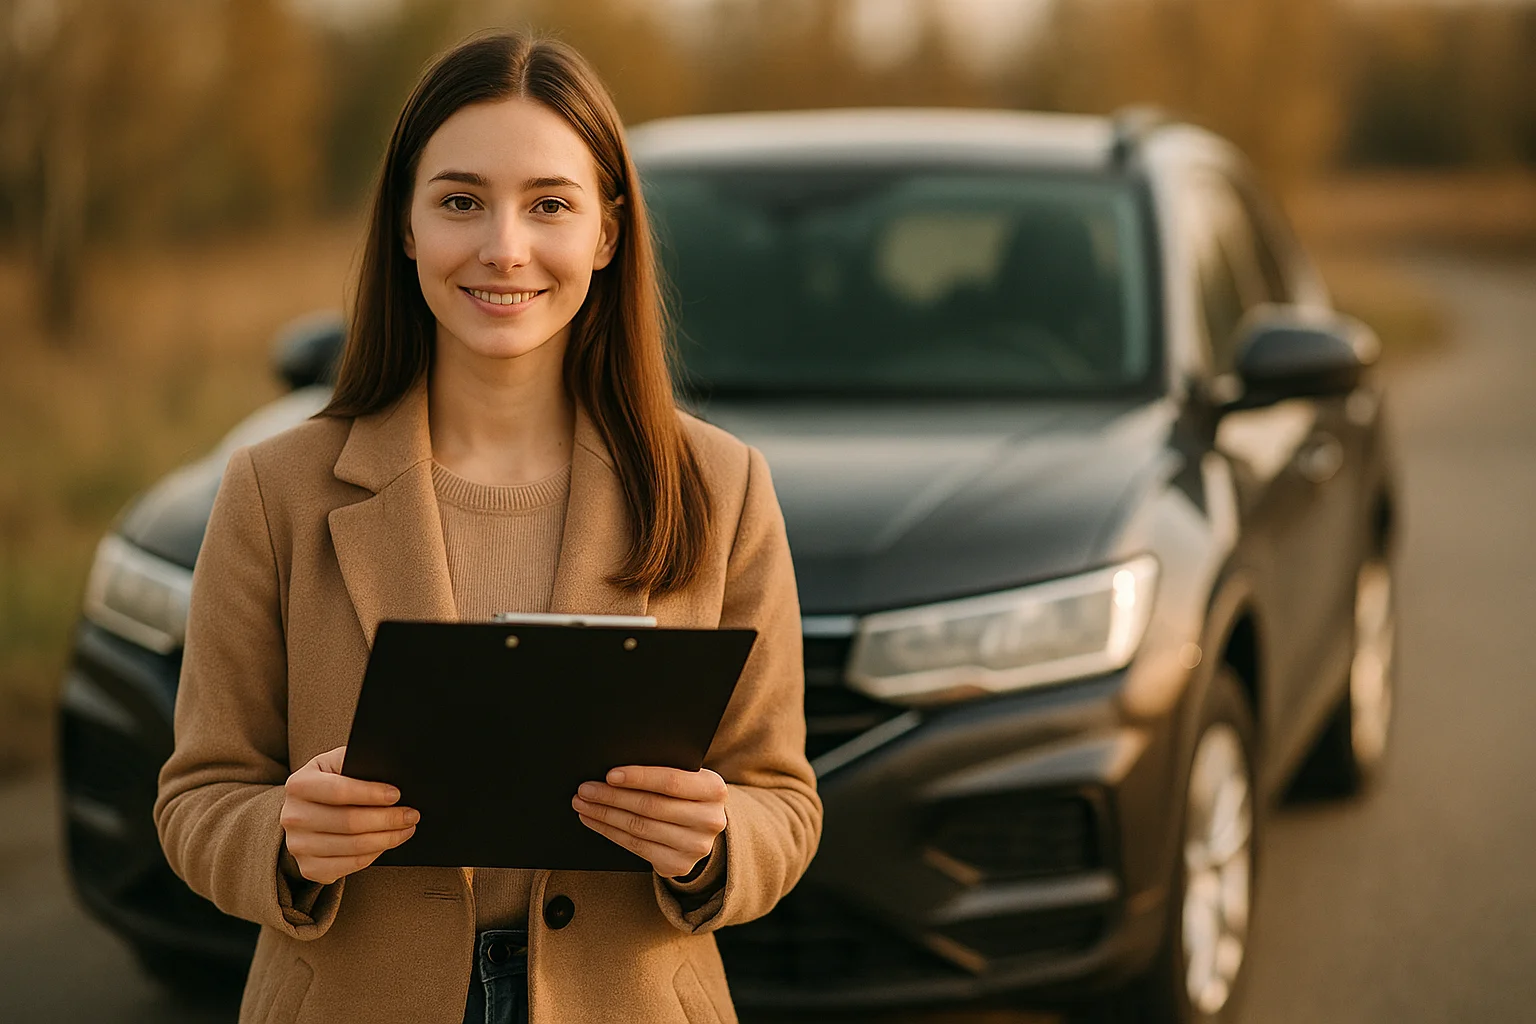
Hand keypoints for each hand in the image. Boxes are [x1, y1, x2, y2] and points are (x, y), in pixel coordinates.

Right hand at [279, 745, 418, 883]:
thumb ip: (355, 762)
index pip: (338, 791)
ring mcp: (298, 846)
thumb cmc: (330, 782)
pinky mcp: (309, 868)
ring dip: (387, 839)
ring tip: (406, 828)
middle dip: (387, 819)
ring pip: (352, 847)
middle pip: (349, 823)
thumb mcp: (336, 763)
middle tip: (411, 814)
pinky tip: (386, 843)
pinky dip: (374, 855)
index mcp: (298, 785)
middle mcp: (292, 817)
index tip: (397, 794)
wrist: (305, 811)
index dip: (371, 794)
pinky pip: (349, 866)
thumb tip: (388, 768)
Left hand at [572, 766, 727, 878]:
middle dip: (612, 797)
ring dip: (605, 815)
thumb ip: (664, 771)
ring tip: (583, 803)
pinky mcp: (678, 865)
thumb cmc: (685, 794)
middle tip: (585, 789)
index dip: (638, 778)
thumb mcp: (686, 778)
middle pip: (651, 806)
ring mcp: (695, 846)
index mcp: (714, 789)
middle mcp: (710, 820)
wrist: (700, 828)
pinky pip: (636, 846)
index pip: (671, 781)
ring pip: (639, 828)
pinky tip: (595, 821)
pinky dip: (610, 832)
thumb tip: (615, 771)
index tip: (609, 775)